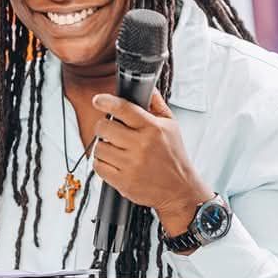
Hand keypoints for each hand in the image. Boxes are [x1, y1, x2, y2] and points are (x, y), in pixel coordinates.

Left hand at [92, 89, 214, 237]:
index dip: (106, 101)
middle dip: (103, 127)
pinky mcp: (123, 181)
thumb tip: (146, 87)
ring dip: (103, 147)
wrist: (179, 190)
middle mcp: (141, 145)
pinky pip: (98, 166)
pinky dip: (102, 163)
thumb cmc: (174, 156)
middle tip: (110, 130)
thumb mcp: (171, 126)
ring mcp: (131, 164)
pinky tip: (114, 162)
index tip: (98, 100)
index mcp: (152, 128)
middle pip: (104, 127)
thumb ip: (156, 105)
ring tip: (115, 149)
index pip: (123, 108)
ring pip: (98, 147)